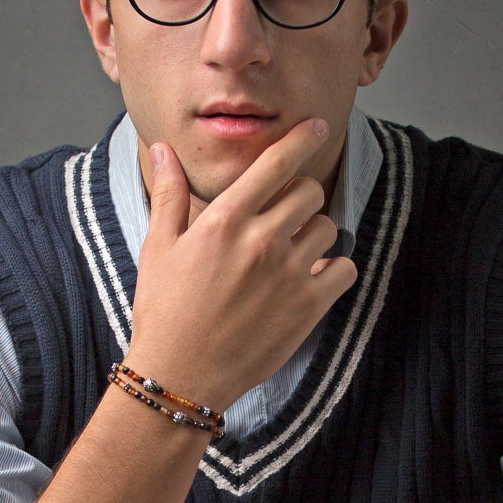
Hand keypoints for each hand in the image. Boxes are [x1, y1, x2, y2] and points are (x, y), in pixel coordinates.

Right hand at [126, 117, 358, 413]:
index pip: (276, 163)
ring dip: (314, 236)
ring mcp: (287, 275)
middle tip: (284, 218)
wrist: (179, 376)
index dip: (301, 139)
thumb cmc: (163, 312)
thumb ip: (169, 195)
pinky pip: (344, 270)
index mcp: (224, 220)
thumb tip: (164, 149)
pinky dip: (334, 271)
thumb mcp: (158, 248)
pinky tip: (311, 279)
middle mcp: (261, 241)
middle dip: (300, 198)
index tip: (316, 127)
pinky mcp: (307, 308)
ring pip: (327, 230)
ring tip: (291, 254)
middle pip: (309, 192)